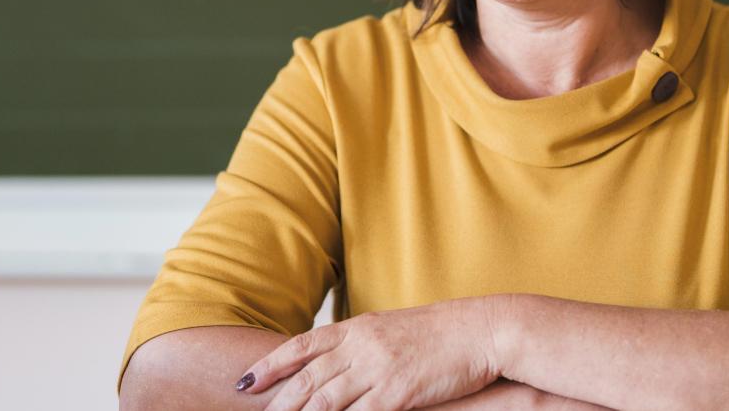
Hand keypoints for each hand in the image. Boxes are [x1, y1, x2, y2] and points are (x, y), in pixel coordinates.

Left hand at [236, 296, 502, 409]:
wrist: (481, 329)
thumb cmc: (444, 332)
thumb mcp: (395, 330)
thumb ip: (365, 344)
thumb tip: (341, 360)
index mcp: (359, 327)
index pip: (303, 346)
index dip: (271, 365)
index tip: (247, 382)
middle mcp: (362, 345)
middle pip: (308, 377)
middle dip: (278, 401)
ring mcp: (378, 369)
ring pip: (325, 400)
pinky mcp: (398, 393)